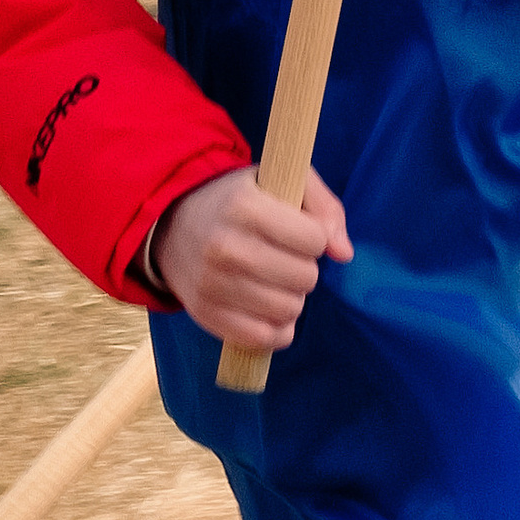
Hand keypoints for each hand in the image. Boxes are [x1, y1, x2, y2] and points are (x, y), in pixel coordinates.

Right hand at [154, 163, 351, 352]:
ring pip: (288, 310)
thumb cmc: (240, 200)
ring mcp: (212, 284)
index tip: (299, 231)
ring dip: (293, 298)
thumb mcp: (282, 181)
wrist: (175, 226)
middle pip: (305, 277)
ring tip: (277, 281)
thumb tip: (344, 253)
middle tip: (287, 257)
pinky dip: (277, 328)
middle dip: (305, 268)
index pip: (314, 238)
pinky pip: (263, 338)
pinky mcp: (206, 314)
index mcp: (244, 206)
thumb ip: (324, 206)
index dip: (315, 236)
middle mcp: (224, 246)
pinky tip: (270, 308)